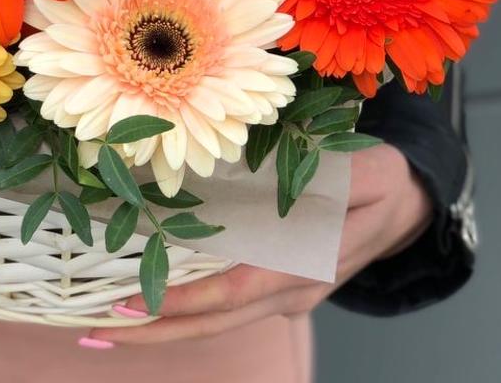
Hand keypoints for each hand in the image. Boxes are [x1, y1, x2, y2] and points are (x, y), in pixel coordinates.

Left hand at [84, 144, 431, 345]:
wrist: (406, 205)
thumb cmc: (384, 182)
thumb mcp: (373, 171)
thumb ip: (346, 178)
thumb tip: (310, 176)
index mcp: (306, 266)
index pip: (235, 291)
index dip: (187, 300)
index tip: (137, 303)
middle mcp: (289, 291)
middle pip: (215, 320)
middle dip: (155, 329)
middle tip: (94, 329)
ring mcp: (283, 294)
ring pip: (215, 320)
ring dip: (163, 325)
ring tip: (106, 325)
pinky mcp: (275, 286)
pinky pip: (223, 304)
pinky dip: (183, 308)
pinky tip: (147, 302)